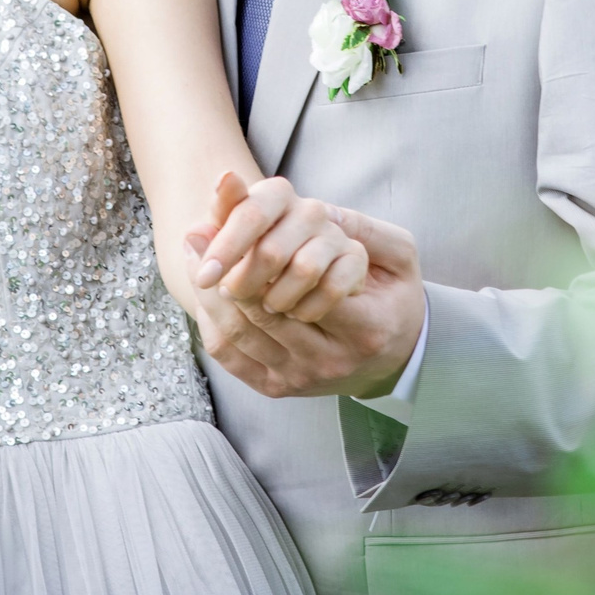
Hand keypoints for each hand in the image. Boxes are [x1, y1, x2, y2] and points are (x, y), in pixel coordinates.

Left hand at [186, 177, 423, 399]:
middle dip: (223, 269)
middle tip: (196, 235)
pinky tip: (202, 291)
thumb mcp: (399, 256)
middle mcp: (329, 360)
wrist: (396, 359)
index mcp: (365, 327)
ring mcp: (300, 379)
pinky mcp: (277, 388)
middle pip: (260, 312)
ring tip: (194, 255)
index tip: (233, 221)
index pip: (300, 285)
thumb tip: (318, 205)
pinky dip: (210, 321)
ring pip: (238, 334)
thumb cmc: (395, 300)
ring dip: (208, 293)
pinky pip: (231, 357)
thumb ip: (364, 226)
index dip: (257, 251)